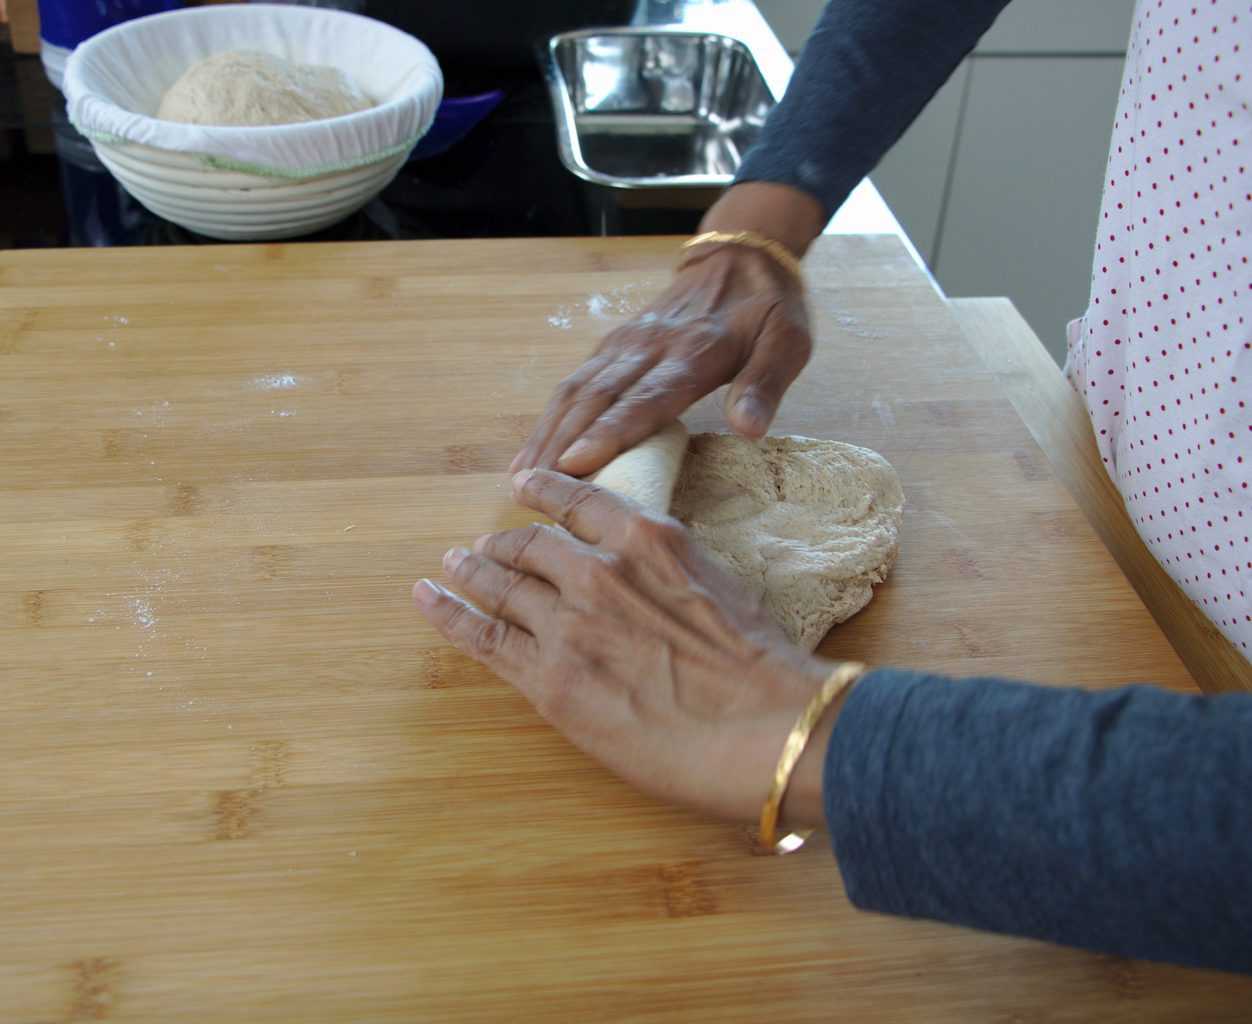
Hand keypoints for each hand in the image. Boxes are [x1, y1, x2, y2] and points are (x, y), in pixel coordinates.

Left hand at [413, 470, 842, 825]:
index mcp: (647, 540)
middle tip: (481, 546)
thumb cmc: (762, 665)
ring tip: (450, 565)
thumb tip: (660, 580)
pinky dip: (449, 612)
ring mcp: (568, 623)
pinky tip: (428, 597)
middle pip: (530, 545)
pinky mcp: (549, 678)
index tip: (524, 486)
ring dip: (470, 571)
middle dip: (501, 544)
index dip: (545, 491)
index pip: (580, 502)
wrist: (763, 725)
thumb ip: (674, 571)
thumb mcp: (722, 586)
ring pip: (500, 586)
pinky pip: (484, 636)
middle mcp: (599, 571)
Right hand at [511, 182, 825, 477]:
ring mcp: (624, 345)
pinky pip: (574, 383)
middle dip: (561, 444)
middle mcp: (649, 347)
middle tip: (530, 489)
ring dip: (546, 433)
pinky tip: (533, 449)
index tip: (576, 464)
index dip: (610, 432)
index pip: (647, 398)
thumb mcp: (788, 342)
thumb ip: (765, 384)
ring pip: (576, 391)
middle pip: (597, 399)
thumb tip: (749, 429)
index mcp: (695, 352)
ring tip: (520, 477)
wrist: (738, 256)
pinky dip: (550, 418)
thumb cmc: (767, 309)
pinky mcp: (611, 346)